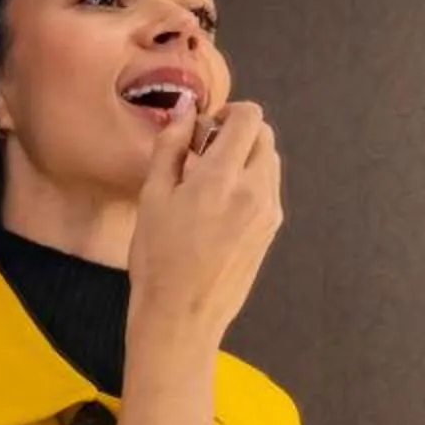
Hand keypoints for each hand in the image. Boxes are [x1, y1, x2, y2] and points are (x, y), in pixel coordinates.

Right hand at [127, 99, 281, 346]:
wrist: (182, 315)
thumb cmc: (157, 257)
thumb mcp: (152, 196)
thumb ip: (171, 146)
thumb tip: (186, 109)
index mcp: (222, 178)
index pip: (249, 117)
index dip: (227, 112)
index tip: (204, 129)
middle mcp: (255, 190)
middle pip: (264, 135)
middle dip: (238, 133)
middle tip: (205, 153)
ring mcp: (269, 211)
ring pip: (269, 161)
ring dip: (246, 156)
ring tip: (211, 181)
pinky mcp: (272, 229)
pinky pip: (269, 188)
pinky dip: (251, 181)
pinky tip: (221, 206)